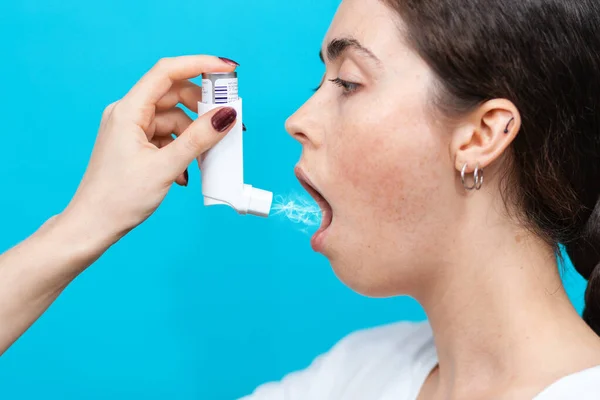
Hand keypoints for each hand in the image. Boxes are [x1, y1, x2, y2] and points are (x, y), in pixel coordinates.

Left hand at [62, 55, 238, 245]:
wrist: (93, 226)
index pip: (167, 72)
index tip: (227, 69)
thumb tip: (226, 115)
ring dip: (194, 135)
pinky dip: (182, 148)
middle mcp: (128, 114)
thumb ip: (198, 139)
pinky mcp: (135, 145)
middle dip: (202, 107)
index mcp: (128, 111)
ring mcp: (131, 129)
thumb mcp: (166, 167)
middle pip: (173, 95)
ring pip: (173, 118)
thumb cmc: (119, 198)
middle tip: (228, 120)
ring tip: (207, 157)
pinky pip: (167, 136)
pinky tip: (187, 171)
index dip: (199, 64)